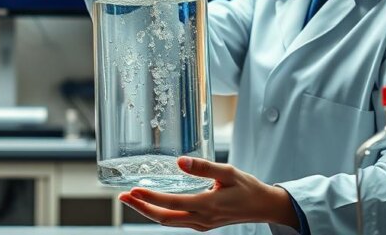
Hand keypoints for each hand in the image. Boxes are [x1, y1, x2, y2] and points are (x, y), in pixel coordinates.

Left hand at [118, 157, 299, 230]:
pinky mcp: (202, 224)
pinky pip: (176, 221)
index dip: (150, 198)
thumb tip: (180, 161)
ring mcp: (201, 224)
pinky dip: (161, 213)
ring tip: (131, 200)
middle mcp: (202, 219)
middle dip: (141, 208)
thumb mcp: (228, 172)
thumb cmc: (247, 187)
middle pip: (163, 218)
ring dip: (148, 212)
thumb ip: (203, 166)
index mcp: (207, 205)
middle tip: (122, 197)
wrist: (263, 206)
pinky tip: (152, 204)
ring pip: (168, 222)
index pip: (171, 203)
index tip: (133, 191)